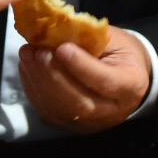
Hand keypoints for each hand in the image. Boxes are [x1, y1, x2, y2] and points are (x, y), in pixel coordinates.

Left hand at [19, 26, 150, 133]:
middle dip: (54, 76)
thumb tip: (55, 32)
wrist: (127, 76)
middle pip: (80, 103)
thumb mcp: (115, 39)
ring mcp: (90, 123)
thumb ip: (89, 38)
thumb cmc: (121, 53)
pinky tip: (27, 68)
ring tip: (27, 55)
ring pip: (60, 110)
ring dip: (38, 82)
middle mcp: (112, 112)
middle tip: (39, 52)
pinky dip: (33, 89)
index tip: (62, 48)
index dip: (82, 66)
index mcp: (131, 85)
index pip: (105, 81)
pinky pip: (48, 111)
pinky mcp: (71, 125)